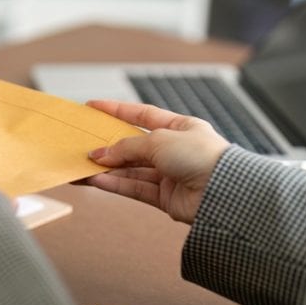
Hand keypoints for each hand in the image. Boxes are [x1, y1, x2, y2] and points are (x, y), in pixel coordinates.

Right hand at [84, 100, 229, 223]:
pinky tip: (95, 180)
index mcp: (180, 127)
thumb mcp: (159, 140)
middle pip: (133, 146)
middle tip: (82, 144)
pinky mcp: (165, 198)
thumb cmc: (202, 157)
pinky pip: (134, 188)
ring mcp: (170, 175)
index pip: (143, 115)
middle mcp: (175, 150)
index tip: (94, 107)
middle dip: (108, 147)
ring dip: (106, 169)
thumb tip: (101, 154)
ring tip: (82, 167)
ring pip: (130, 170)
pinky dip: (114, 184)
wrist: (223, 193)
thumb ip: (126, 147)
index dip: (118, 110)